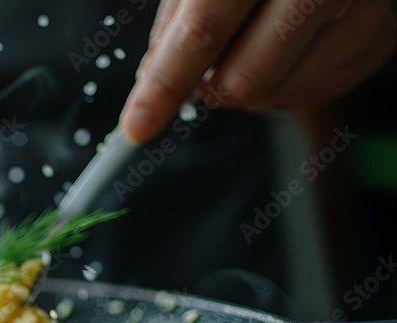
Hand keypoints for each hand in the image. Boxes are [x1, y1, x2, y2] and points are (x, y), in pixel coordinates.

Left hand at [121, 0, 395, 143]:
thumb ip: (176, 24)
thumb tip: (152, 84)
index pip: (202, 33)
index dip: (164, 86)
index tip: (136, 125)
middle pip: (243, 80)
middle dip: (211, 86)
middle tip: (206, 65)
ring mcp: (359, 9)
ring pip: (276, 96)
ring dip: (246, 88)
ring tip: (249, 46)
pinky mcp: (376, 38)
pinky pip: (313, 96)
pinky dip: (285, 85)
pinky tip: (285, 49)